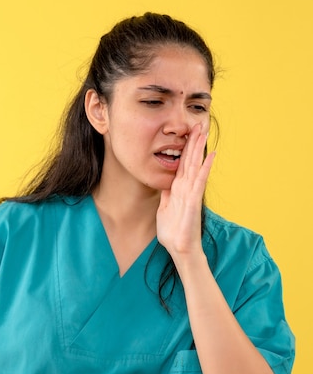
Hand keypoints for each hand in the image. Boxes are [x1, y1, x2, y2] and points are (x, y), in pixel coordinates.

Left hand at [156, 124, 215, 259]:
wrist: (180, 249)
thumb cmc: (173, 231)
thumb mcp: (164, 209)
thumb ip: (167, 195)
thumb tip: (166, 184)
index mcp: (178, 189)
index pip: (182, 164)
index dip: (184, 149)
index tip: (187, 133)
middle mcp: (186, 188)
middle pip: (190, 161)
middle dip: (193, 143)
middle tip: (198, 124)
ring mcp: (191, 193)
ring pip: (195, 166)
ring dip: (199, 149)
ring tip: (203, 132)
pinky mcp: (194, 201)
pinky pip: (199, 181)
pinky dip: (204, 168)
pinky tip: (209, 155)